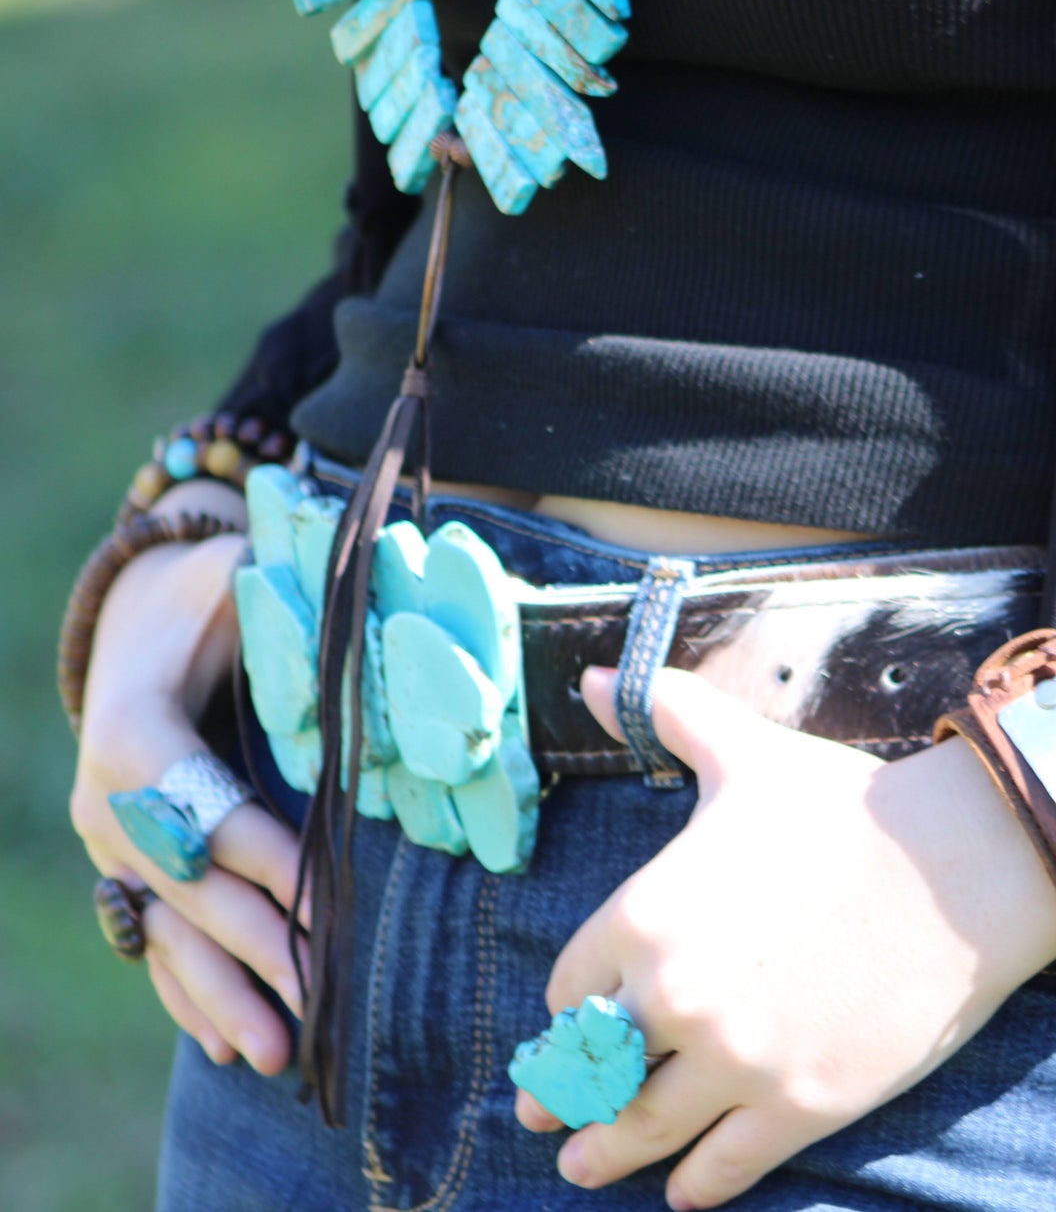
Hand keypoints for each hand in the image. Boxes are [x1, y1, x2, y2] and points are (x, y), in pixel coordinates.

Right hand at [69, 524, 306, 1073]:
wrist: (138, 617)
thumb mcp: (239, 581)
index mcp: (134, 729)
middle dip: (257, 947)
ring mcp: (109, 843)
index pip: (205, 811)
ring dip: (221, 994)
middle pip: (189, 886)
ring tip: (276, 1054)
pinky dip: (187, 992)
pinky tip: (223, 1044)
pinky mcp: (123, 866)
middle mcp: (107, 798)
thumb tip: (369, 631)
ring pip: (168, 930)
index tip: (324, 908)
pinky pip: (152, 938)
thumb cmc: (206, 595)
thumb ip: (288, 611)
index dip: (265, 860)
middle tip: (317, 1001)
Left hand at [515, 667, 1055, 1209]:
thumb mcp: (741, 749)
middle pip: (593, 1070)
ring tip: (581, 1170)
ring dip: (604, 1156)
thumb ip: (662, 712)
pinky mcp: (802, 1105)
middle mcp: (676, 996)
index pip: (569, 987)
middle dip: (564, 1096)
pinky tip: (681, 1191)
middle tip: (546, 1118)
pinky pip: (726, 1168)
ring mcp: (739, 1060)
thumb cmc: (844, 803)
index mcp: (646, 914)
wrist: (959, 862)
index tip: (570, 1019)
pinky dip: (695, 1186)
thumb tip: (594, 678)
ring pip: (644, 1131)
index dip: (567, 1006)